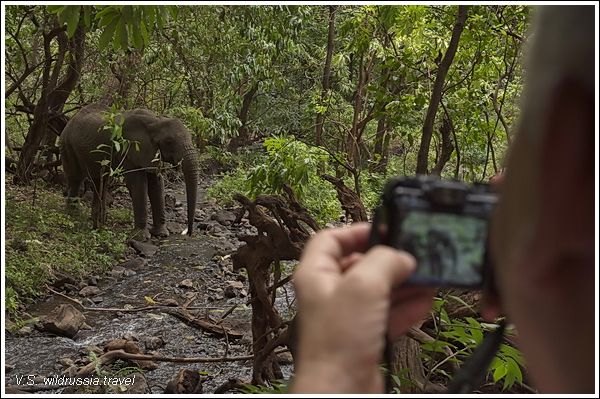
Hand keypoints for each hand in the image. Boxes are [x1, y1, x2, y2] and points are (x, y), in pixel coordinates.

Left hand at [291, 223, 434, 392]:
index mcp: (316, 274)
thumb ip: (384, 262)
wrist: (341, 389)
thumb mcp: (363, 287)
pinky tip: (423, 302)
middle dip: (389, 260)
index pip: (330, 238)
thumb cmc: (337, 342)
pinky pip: (386, 314)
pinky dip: (405, 307)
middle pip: (360, 264)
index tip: (383, 230)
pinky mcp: (363, 336)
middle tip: (413, 256)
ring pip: (377, 290)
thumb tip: (401, 255)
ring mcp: (346, 316)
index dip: (356, 230)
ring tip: (426, 278)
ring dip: (403, 283)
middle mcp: (329, 293)